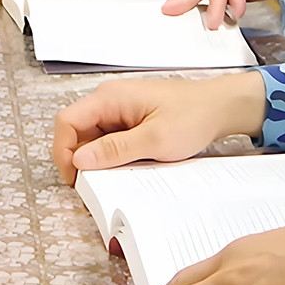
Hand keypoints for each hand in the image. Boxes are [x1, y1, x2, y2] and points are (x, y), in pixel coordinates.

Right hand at [51, 72, 266, 183]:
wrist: (222, 106)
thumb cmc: (193, 117)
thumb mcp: (154, 140)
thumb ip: (115, 150)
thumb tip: (79, 160)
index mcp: (109, 98)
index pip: (67, 121)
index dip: (63, 151)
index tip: (74, 179)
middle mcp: (109, 100)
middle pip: (77, 130)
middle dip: (79, 159)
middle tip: (91, 186)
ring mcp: (119, 109)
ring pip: (92, 137)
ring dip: (96, 159)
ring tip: (111, 179)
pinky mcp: (130, 119)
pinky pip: (109, 138)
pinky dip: (111, 156)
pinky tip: (125, 169)